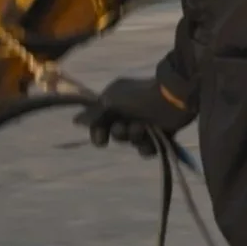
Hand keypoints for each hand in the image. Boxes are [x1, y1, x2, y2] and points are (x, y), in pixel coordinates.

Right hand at [73, 76, 194, 157]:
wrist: (171, 97)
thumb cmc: (138, 96)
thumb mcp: (111, 100)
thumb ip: (94, 113)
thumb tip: (75, 121)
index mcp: (115, 102)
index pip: (100, 123)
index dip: (99, 134)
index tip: (102, 139)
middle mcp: (129, 113)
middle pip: (116, 134)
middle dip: (120, 133)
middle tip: (126, 126)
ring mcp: (145, 123)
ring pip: (132, 142)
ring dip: (135, 137)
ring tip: (144, 127)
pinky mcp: (160, 133)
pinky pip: (147, 149)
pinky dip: (149, 146)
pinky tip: (154, 138)